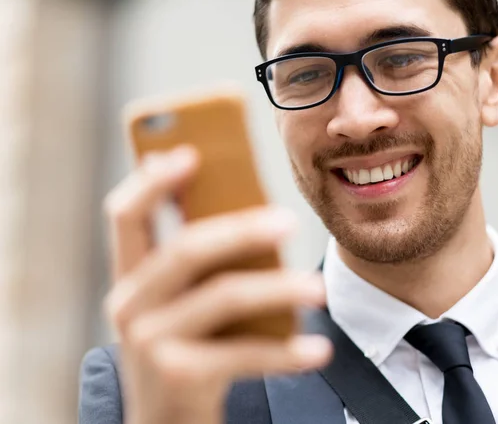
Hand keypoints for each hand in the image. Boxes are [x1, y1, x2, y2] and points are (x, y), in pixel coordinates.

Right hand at [103, 146, 331, 423]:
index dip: (153, 181)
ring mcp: (150, 342)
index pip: (126, 215)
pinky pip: (242, 354)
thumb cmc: (188, 344)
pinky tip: (317, 351)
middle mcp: (130, 304)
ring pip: (222, 297)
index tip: (189, 153)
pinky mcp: (178, 377)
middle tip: (289, 220)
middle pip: (185, 250)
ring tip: (318, 289)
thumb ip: (198, 254)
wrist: (169, 422)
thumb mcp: (182, 299)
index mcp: (131, 275)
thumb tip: (232, 199)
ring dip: (278, 289)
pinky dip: (284, 352)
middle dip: (239, 229)